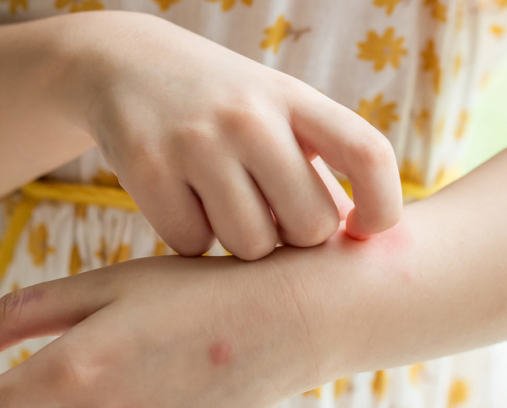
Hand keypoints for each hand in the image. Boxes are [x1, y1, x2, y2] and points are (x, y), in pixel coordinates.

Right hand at [68, 12, 401, 258]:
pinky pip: (193, 246)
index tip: (363, 229)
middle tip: (272, 215)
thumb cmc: (224, 107)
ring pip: (251, 246)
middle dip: (295, 236)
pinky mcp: (147, 167)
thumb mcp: (278, 114)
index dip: (383, 206)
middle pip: (311, 226)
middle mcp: (251, 116)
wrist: (123, 62)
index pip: (368, 155)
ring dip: (241, 242)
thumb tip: (354, 243)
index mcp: (296, 99)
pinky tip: (184, 203)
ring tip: (225, 205)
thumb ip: (317, 172)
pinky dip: (192, 238)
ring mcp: (196, 140)